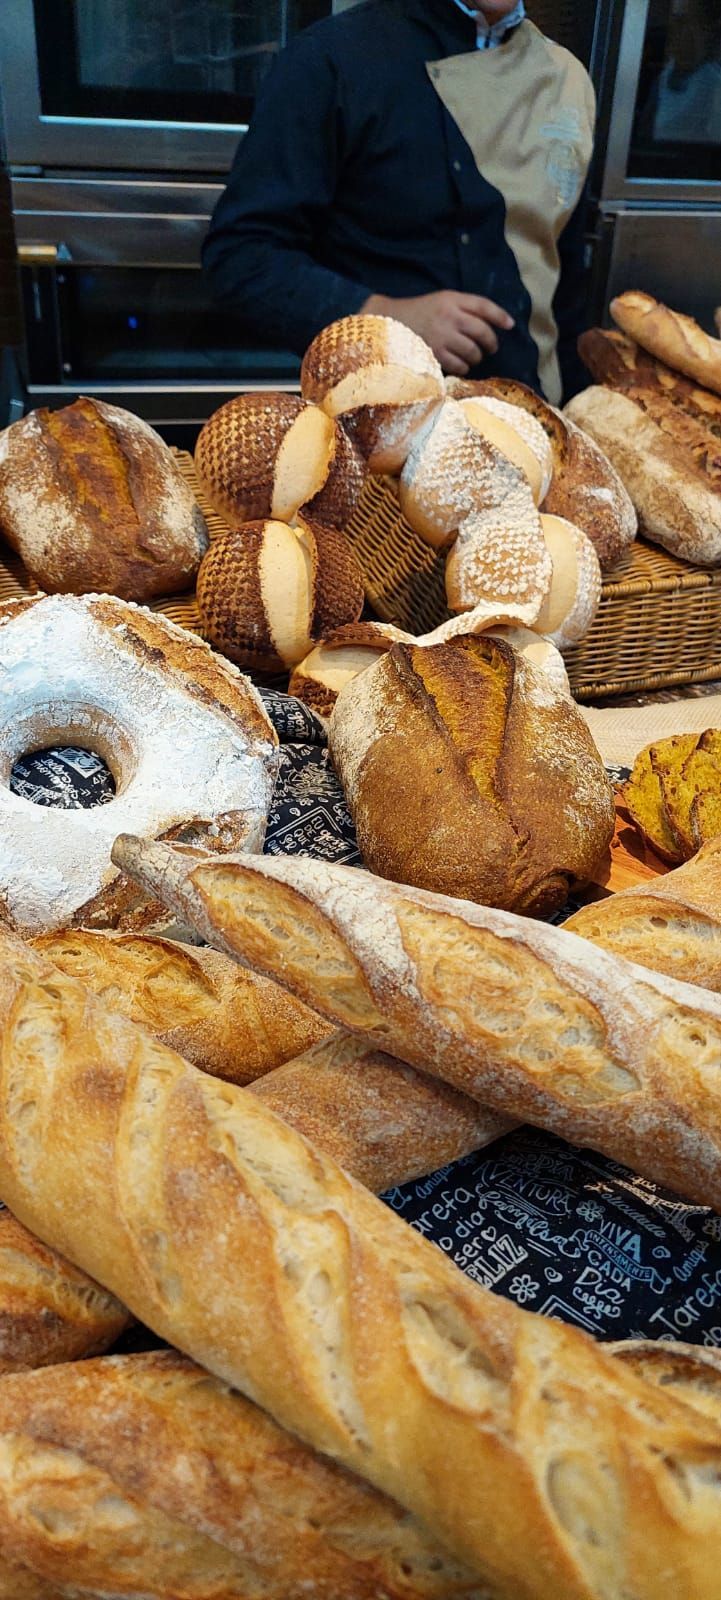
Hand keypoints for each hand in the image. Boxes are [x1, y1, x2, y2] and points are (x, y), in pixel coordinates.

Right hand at [362, 290, 513, 374]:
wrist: (388, 322)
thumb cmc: (419, 313)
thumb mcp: (441, 301)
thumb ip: (463, 308)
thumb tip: (492, 324)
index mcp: (451, 299)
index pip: (483, 305)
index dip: (500, 315)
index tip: (510, 325)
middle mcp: (448, 315)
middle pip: (482, 331)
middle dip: (491, 342)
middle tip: (491, 348)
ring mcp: (442, 335)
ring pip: (473, 351)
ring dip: (477, 357)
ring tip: (474, 357)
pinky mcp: (434, 353)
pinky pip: (460, 365)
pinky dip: (465, 367)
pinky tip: (461, 365)